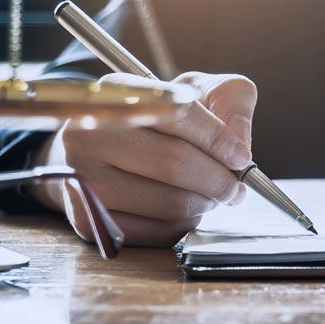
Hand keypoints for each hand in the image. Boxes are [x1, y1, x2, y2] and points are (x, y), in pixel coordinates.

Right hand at [31, 71, 256, 246]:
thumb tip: (239, 142)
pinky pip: (156, 232)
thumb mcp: (200, 91)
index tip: (241, 156)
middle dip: (218, 179)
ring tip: (211, 194)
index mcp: (119, 91)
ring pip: (168, 203)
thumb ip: (231, 100)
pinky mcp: (88, 221)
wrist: (107, 147)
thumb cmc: (162, 119)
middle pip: (173, 163)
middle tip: (235, 185)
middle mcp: (88, 133)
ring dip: (204, 203)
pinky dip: (183, 224)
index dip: (218, 139)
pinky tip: (185, 208)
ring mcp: (83, 179)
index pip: (177, 114)